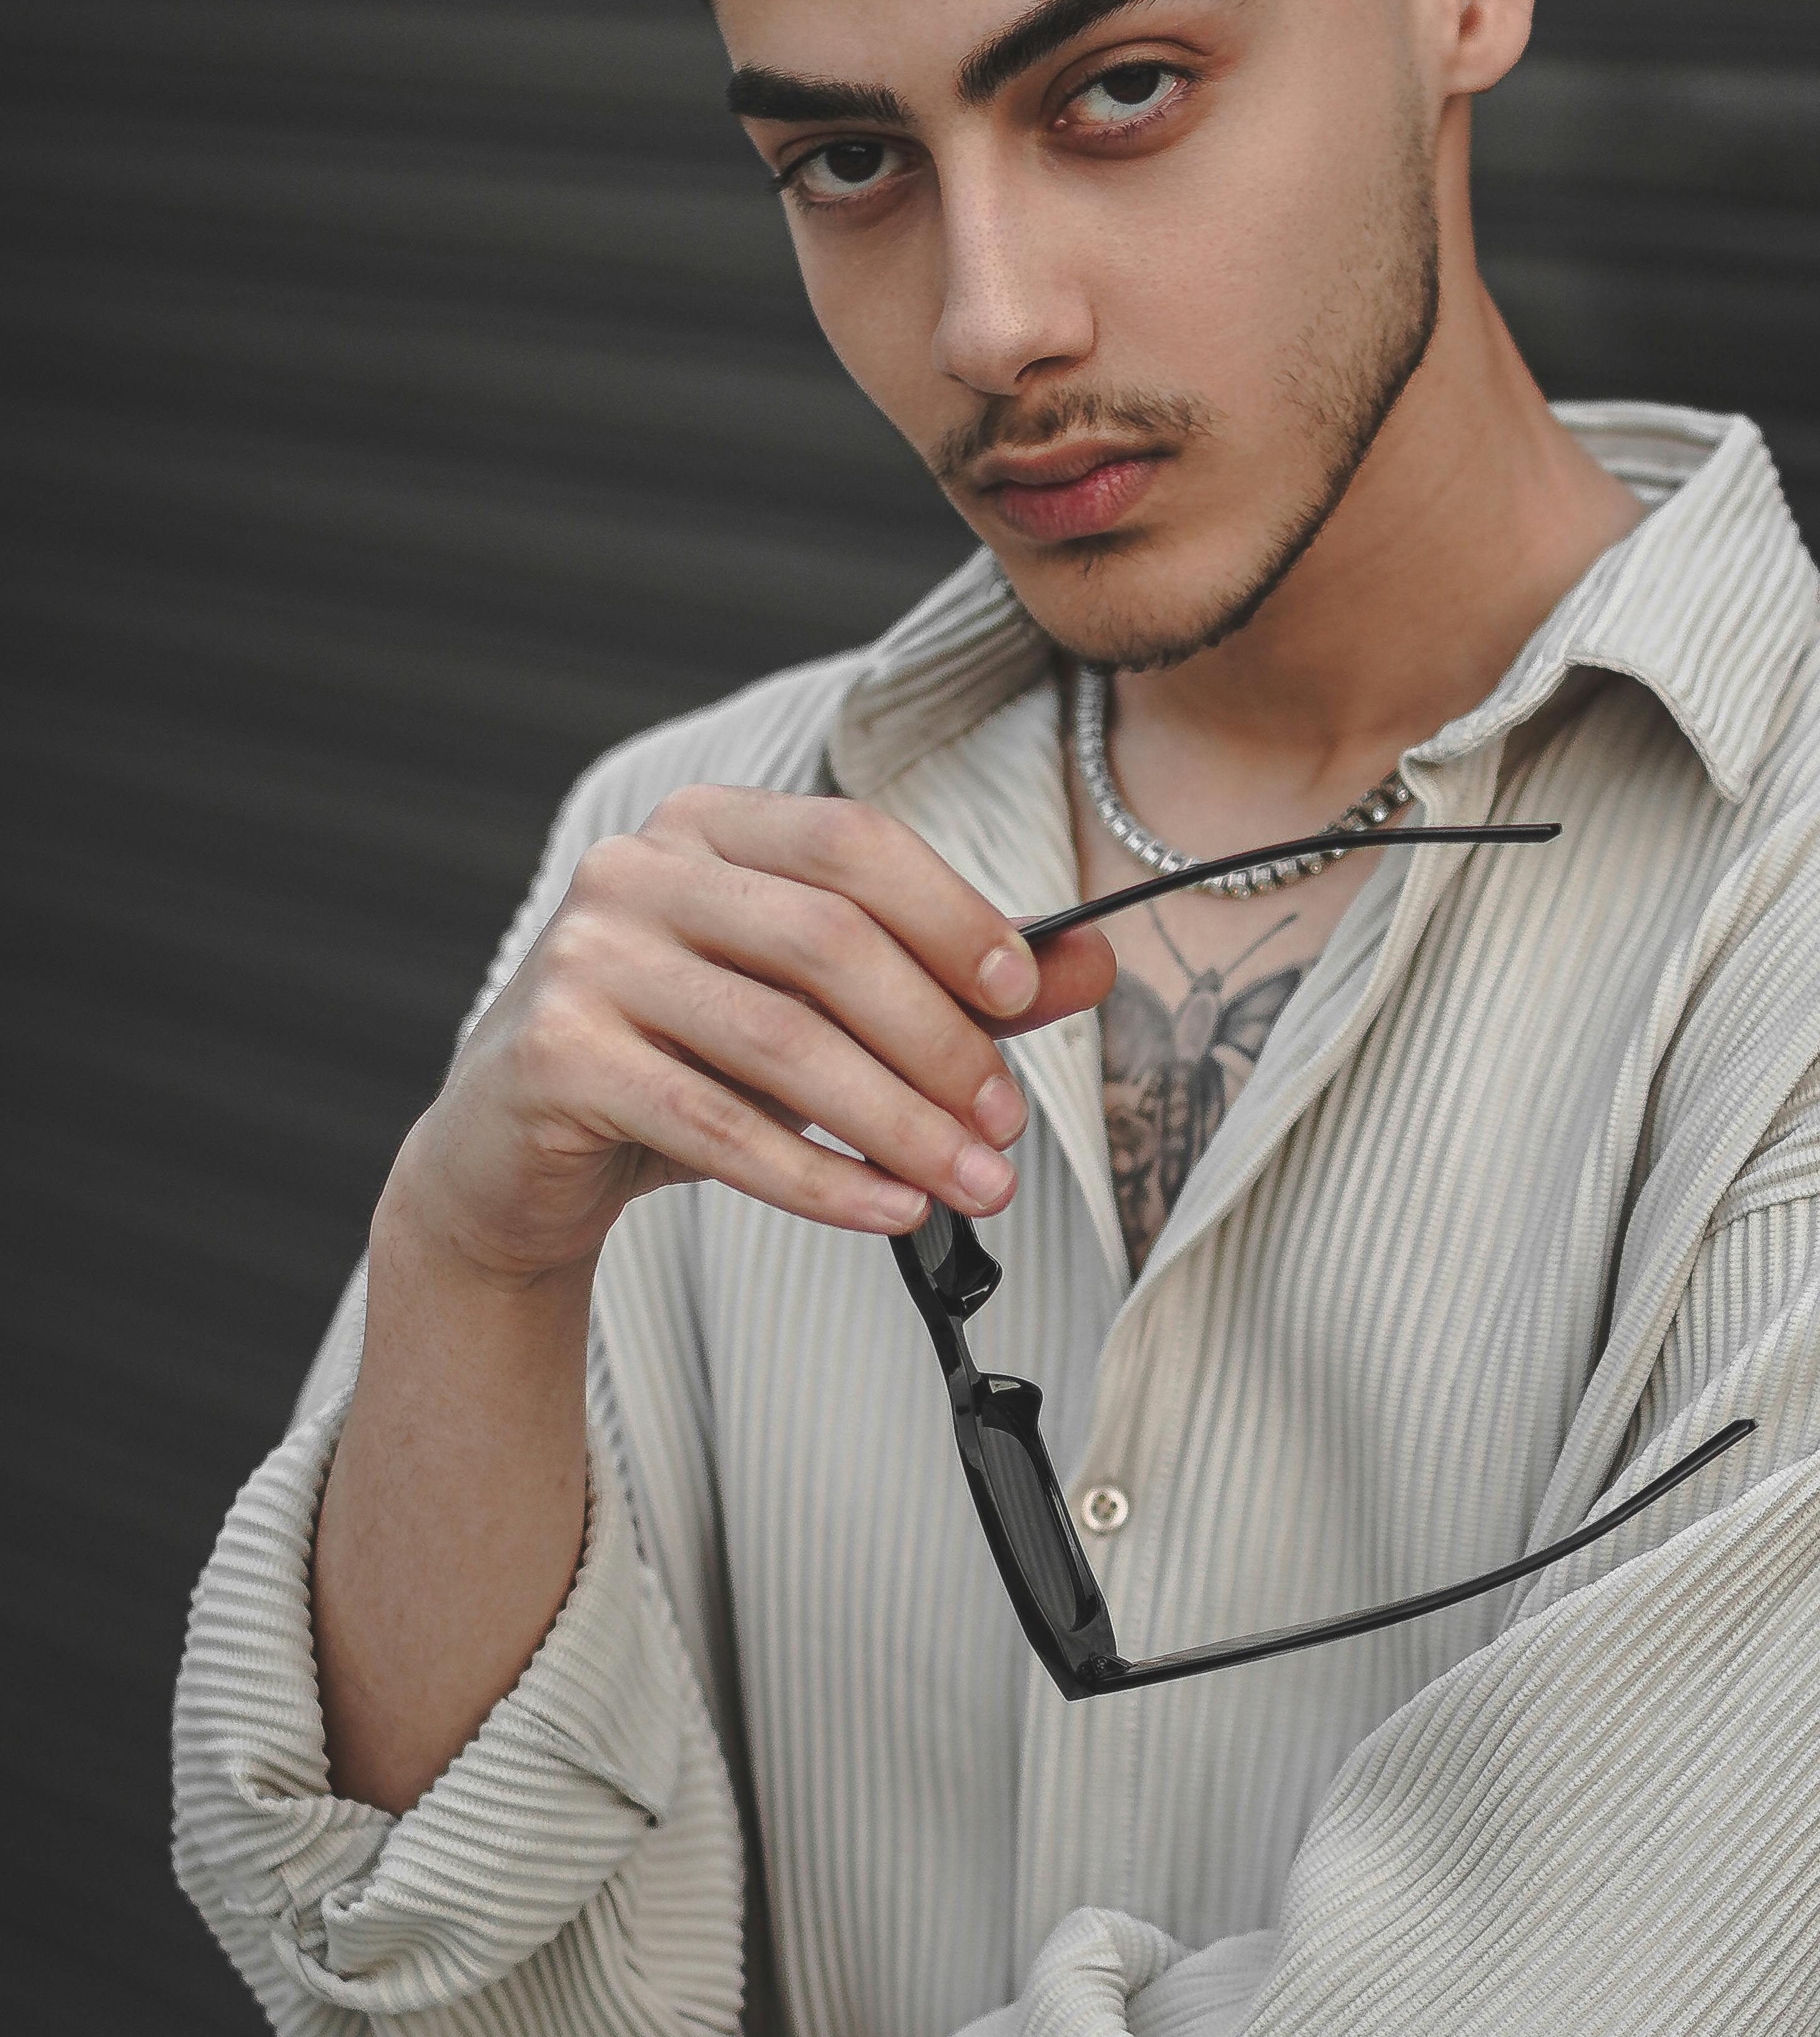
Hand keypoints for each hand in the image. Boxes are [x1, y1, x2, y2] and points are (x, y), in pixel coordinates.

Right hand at [391, 785, 1113, 1289]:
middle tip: (1006, 1124)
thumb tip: (1091, 963)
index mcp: (708, 825)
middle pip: (828, 942)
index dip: (952, 915)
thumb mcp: (814, 1010)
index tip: (1026, 997)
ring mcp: (583, 959)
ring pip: (779, 1040)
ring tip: (974, 1185)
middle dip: (939, 1041)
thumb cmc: (683, 1063)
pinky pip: (714, 1125)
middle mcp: (635, 870)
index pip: (853, 842)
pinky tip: (890, 1211)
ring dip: (898, 1124)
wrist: (512, 1154)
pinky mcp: (552, 1058)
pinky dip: (819, 1177)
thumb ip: (944, 977)